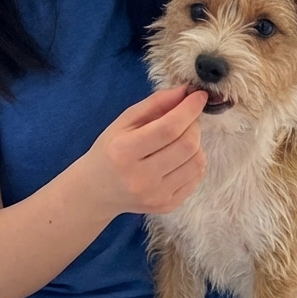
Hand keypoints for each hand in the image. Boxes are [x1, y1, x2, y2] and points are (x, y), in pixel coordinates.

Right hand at [81, 86, 208, 219]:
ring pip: (197, 162)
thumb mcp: (124, 121)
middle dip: (193, 125)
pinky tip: (180, 158)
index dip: (189, 109)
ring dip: (196, 144)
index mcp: (125, 151)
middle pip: (187, 145)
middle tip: (186, 119)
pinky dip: (195, 162)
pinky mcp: (167, 206)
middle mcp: (141, 177)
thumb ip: (155, 104)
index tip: (199, 96)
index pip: (168, 128)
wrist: (97, 191)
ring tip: (181, 139)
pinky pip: (196, 178)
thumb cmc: (110, 150)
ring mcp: (156, 195)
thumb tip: (185, 92)